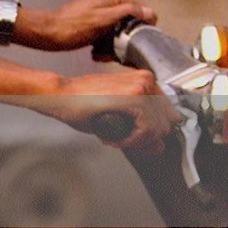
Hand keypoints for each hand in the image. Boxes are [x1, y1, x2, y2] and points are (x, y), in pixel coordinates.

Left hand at [23, 0, 156, 51]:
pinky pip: (111, 38)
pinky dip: (106, 48)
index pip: (146, 13)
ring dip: (114, 48)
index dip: (141, 30)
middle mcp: (115, 0)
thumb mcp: (103, 19)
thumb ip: (127, 12)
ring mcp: (107, 12)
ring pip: (123, 34)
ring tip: (100, 54)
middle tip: (111, 52)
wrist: (48, 33)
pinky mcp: (100, 24)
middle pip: (134, 25)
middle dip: (126, 42)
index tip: (130, 43)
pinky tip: (96, 53)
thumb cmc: (73, 26)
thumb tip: (150, 12)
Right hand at [36, 69, 179, 151]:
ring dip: (137, 141)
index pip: (168, 115)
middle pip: (168, 123)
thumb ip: (140, 128)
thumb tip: (160, 147)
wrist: (59, 95)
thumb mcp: (116, 116)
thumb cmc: (80, 103)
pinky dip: (131, 141)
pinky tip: (113, 139)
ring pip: (160, 129)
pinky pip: (147, 129)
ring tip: (114, 139)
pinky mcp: (135, 97)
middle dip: (147, 138)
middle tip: (122, 140)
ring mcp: (143, 87)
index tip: (128, 137)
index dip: (151, 132)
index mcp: (146, 80)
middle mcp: (148, 80)